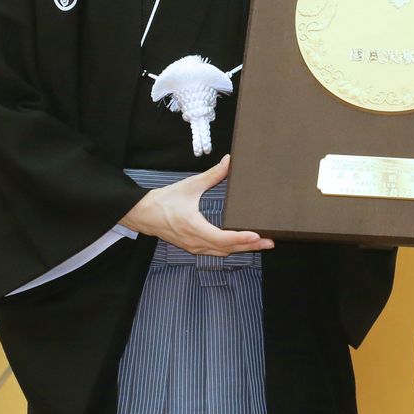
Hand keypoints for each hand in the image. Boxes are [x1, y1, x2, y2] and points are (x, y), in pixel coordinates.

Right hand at [119, 155, 273, 255]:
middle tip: (270, 242)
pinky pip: (215, 251)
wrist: (143, 214)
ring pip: (222, 252)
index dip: (240, 238)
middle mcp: (196, 242)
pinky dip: (230, 248)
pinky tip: (241, 244)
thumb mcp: (190, 186)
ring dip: (241, 249)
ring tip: (261, 244)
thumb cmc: (165, 201)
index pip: (222, 238)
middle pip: (227, 249)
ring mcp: (194, 247)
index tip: (256, 235)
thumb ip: (212, 175)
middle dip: (250, 246)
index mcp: (194, 227)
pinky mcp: (193, 247)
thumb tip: (229, 161)